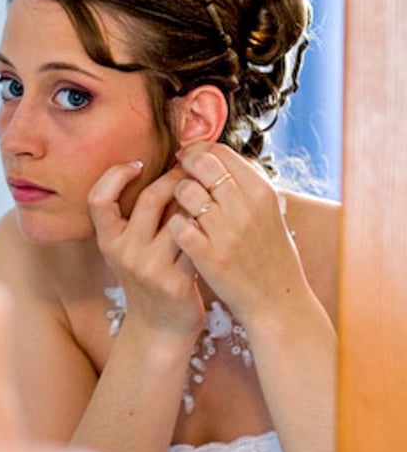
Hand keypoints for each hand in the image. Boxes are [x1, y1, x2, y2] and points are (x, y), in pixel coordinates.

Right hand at [88, 161, 204, 342]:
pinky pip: (196, 241)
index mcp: (108, 241)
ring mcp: (150, 268)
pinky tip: (215, 218)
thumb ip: (139, 215)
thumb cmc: (150, 276)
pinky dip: (207, 225)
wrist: (161, 326)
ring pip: (179, 218)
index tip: (137, 165)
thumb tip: (164, 165)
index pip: (99, 199)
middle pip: (150, 199)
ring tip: (206, 191)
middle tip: (190, 171)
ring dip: (196, 200)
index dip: (115, 176)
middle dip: (175, 179)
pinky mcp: (176, 281)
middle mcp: (124, 253)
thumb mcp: (131, 248)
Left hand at [168, 142, 307, 323]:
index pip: (221, 152)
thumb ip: (243, 185)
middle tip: (178, 175)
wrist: (277, 302)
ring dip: (176, 195)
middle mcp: (246, 207)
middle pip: (201, 164)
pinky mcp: (209, 256)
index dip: (199, 150)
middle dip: (184, 165)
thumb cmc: (270, 255)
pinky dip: (174, 224)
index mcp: (262, 192)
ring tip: (180, 206)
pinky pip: (178, 224)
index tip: (190, 158)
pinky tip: (180, 231)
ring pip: (185, 191)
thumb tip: (211, 156)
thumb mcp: (268, 212)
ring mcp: (227, 232)